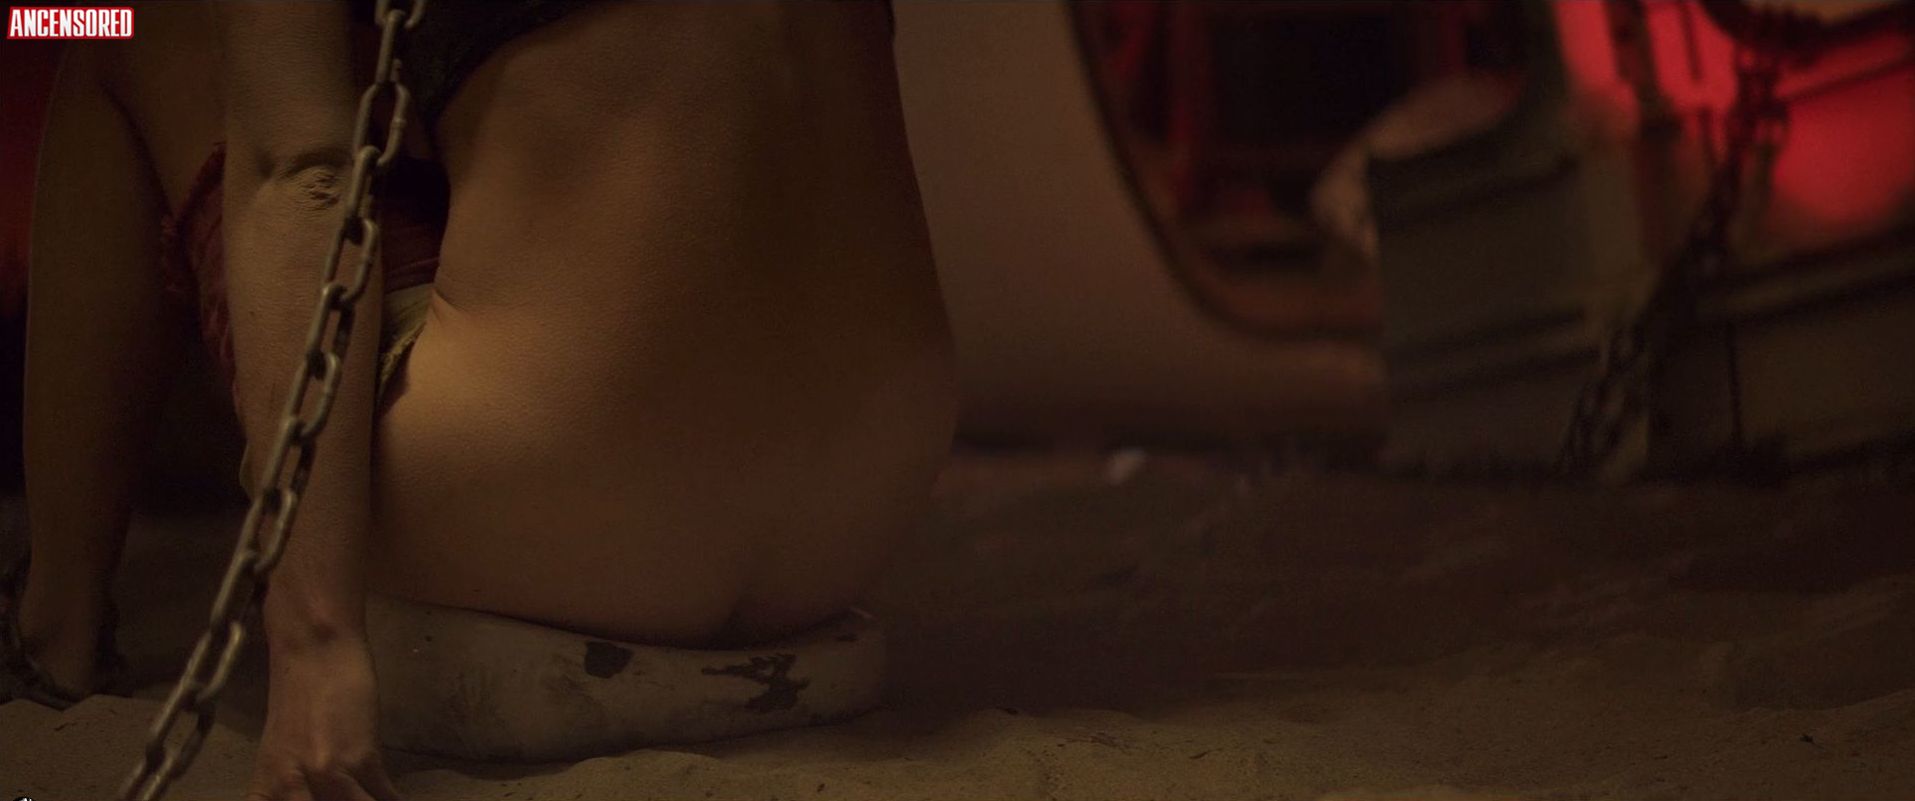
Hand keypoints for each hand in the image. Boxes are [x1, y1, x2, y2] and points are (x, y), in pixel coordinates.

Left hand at [245, 637, 399, 800]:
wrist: (315, 652)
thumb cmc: (300, 698)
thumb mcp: (283, 753)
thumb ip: (295, 787)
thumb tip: (320, 794)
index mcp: (266, 792)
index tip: (336, 799)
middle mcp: (288, 790)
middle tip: (357, 799)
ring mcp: (324, 776)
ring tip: (377, 799)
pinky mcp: (359, 759)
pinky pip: (382, 798)